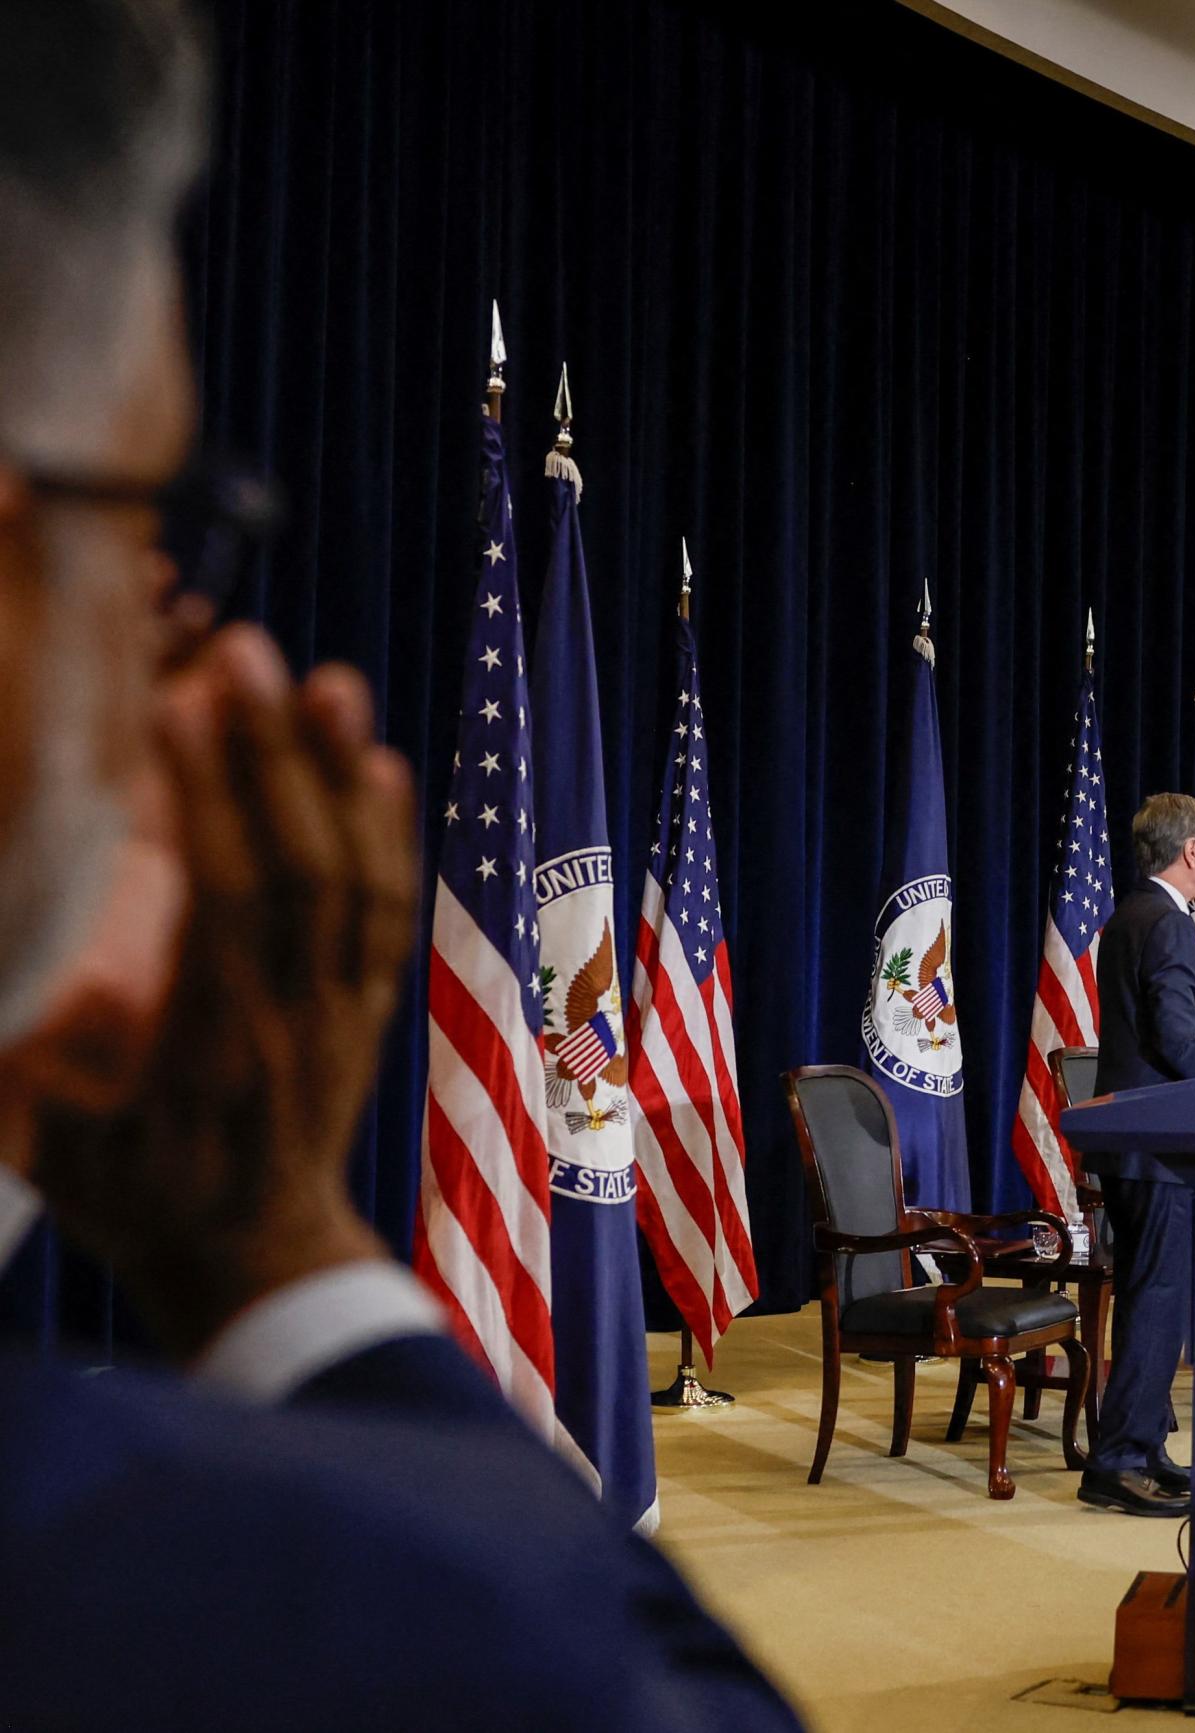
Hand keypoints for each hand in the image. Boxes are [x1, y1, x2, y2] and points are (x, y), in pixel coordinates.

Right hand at [30, 627, 418, 1359]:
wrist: (255, 1263)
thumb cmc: (135, 1199)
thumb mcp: (61, 1145)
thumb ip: (42, 1062)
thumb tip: (36, 964)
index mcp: (212, 1046)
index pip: (225, 903)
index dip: (212, 803)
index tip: (177, 706)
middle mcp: (294, 1018)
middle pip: (300, 870)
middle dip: (275, 756)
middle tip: (248, 649)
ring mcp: (346, 1010)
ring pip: (358, 881)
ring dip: (342, 777)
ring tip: (326, 679)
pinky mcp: (374, 1006)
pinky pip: (391, 910)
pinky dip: (387, 832)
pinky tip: (378, 760)